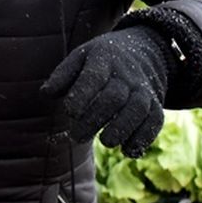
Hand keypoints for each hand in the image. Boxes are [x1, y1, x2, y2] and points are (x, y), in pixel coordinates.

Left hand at [40, 27, 170, 157]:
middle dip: (95, 120)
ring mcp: (143, 90)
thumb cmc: (102, 61)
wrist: (145, 53)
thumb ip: (62, 76)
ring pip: (137, 110)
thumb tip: (46, 94)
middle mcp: (127, 75)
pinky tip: (127, 149)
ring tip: (105, 141)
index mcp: (104, 59)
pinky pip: (153, 123)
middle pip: (114, 98)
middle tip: (77, 136)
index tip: (69, 112)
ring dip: (120, 130)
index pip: (93, 77)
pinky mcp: (156, 106)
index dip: (82, 96)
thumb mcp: (80, 57)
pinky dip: (142, 138)